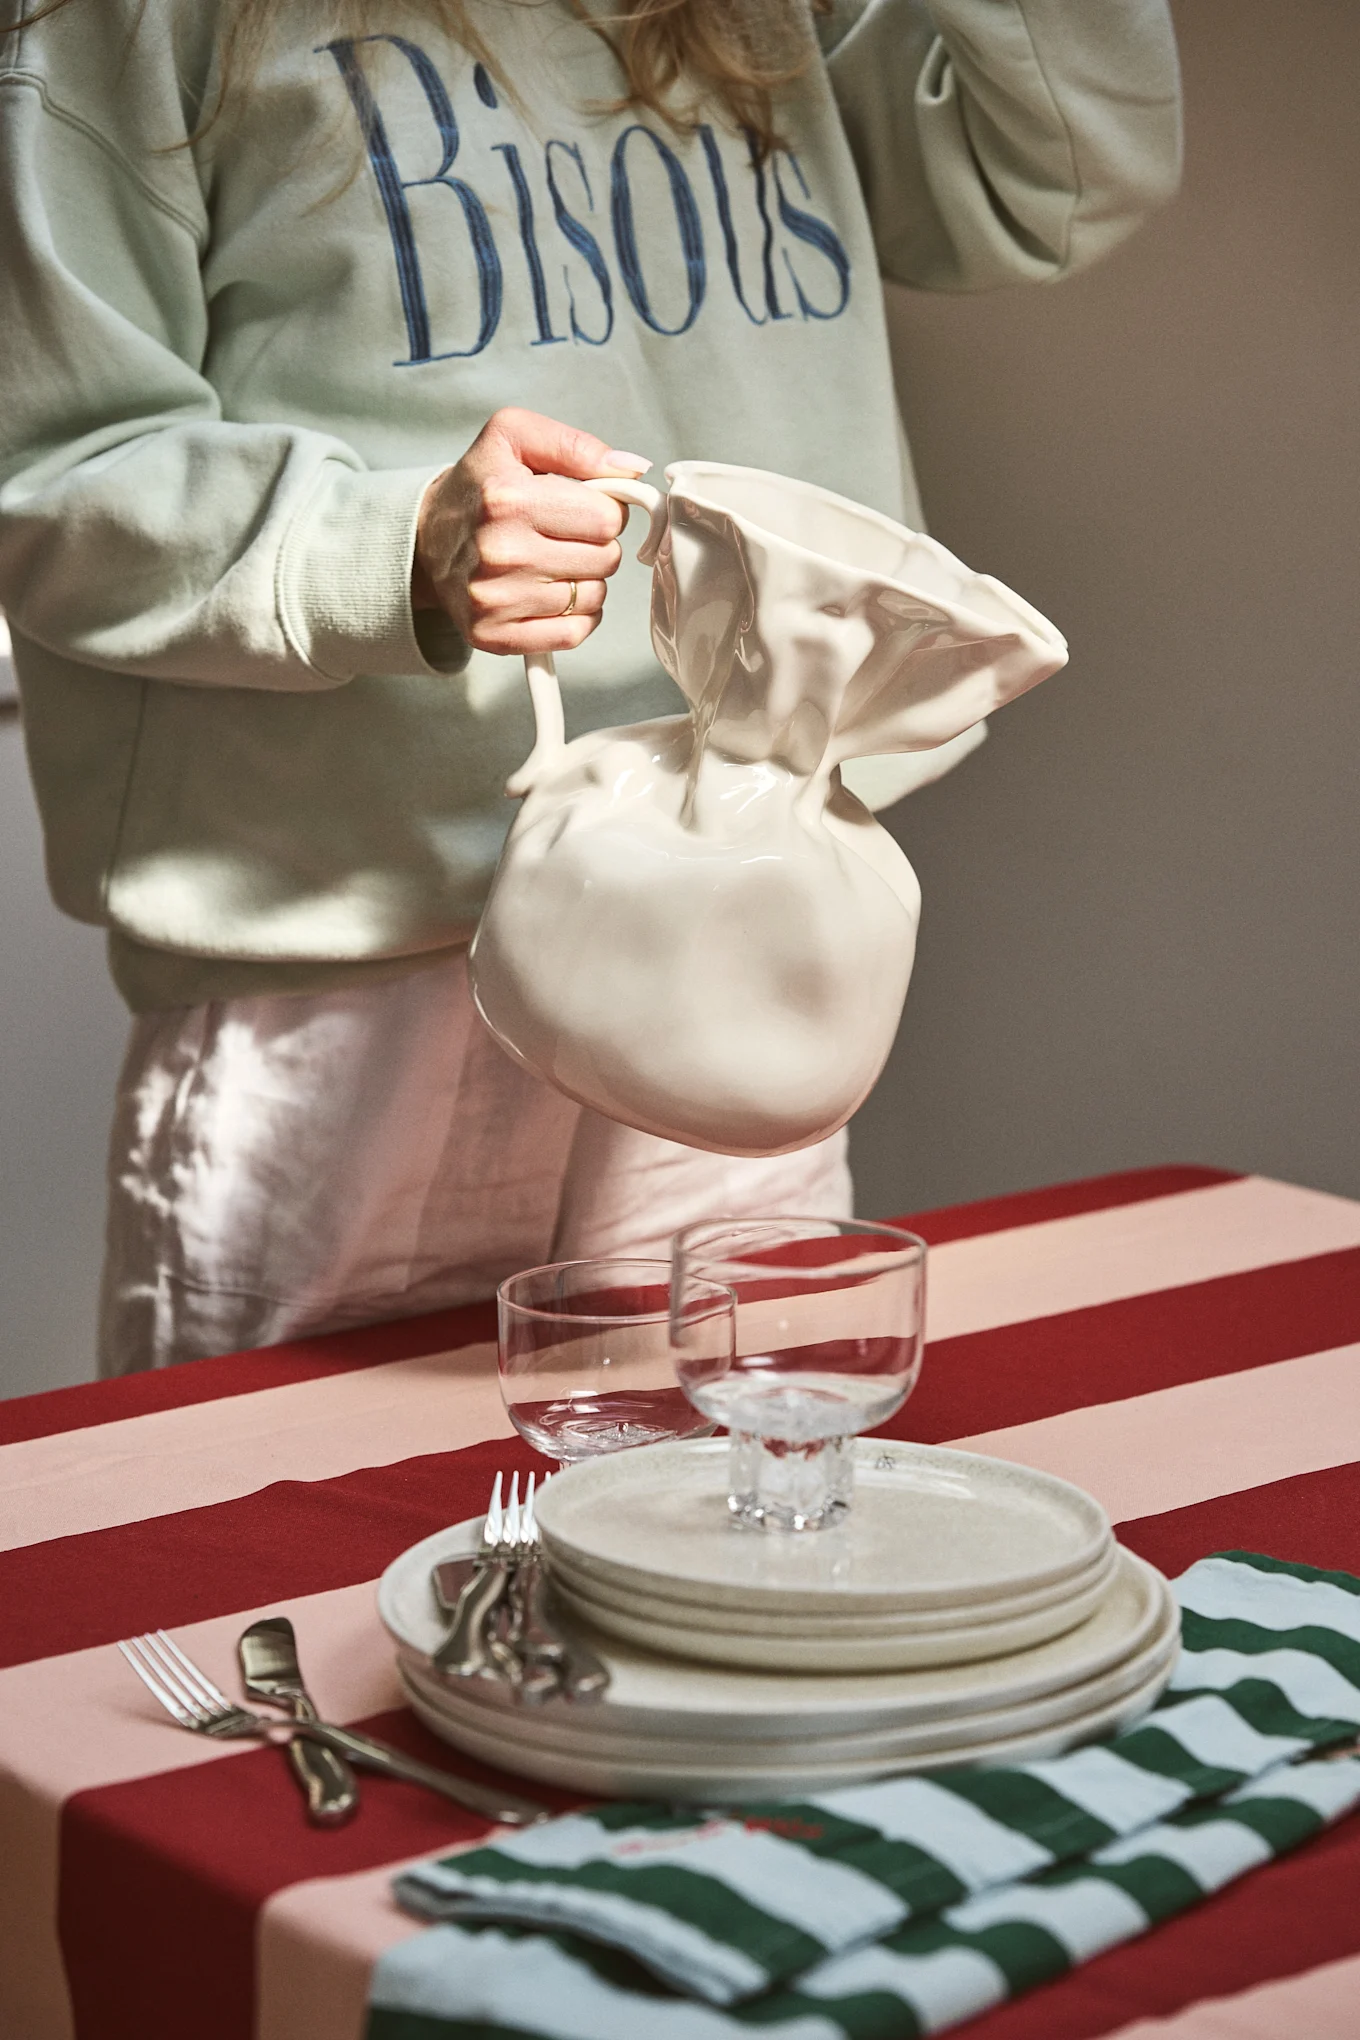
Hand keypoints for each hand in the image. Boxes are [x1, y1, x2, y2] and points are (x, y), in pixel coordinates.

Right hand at [412, 408, 650, 655]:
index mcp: (509, 500)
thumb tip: (632, 470)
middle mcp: (501, 554)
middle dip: (595, 545)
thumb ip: (575, 446)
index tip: (580, 508)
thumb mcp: (513, 436)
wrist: (424, 539)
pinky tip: (552, 595)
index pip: (607, 518)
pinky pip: (573, 634)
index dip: (604, 510)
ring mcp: (496, 601)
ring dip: (585, 580)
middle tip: (563, 535)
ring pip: (594, 598)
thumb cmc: (478, 487)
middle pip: (605, 559)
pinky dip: (575, 616)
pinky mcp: (494, 636)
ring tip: (552, 563)